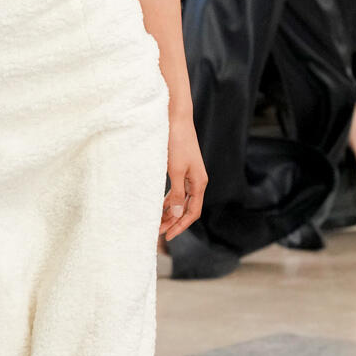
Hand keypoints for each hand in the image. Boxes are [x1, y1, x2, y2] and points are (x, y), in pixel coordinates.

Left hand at [160, 112, 207, 240]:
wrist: (176, 118)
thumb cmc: (176, 142)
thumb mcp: (175, 170)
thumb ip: (176, 193)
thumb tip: (175, 213)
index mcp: (199, 183)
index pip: (192, 212)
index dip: (180, 226)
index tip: (167, 236)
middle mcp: (197, 181)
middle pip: (186, 208)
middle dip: (173, 221)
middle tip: (157, 232)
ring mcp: (190, 175)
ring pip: (180, 200)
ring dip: (169, 212)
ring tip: (155, 222)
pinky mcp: (182, 168)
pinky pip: (176, 190)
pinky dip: (168, 199)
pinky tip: (158, 205)